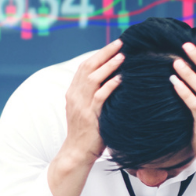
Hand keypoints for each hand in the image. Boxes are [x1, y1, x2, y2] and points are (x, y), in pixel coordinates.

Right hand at [59, 41, 122, 164]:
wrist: (76, 152)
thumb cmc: (87, 131)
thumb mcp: (86, 109)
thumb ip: (94, 94)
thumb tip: (112, 79)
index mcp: (73, 92)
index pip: (85, 66)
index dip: (99, 53)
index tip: (114, 44)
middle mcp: (75, 95)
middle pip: (88, 67)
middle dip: (105, 53)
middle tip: (121, 42)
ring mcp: (81, 106)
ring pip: (93, 79)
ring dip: (108, 66)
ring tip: (122, 56)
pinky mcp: (89, 116)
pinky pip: (100, 97)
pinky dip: (110, 86)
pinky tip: (121, 79)